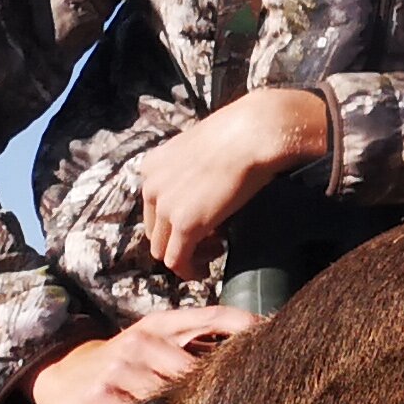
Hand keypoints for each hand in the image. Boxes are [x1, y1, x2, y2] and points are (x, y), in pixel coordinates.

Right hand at [27, 304, 259, 403]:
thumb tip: (249, 350)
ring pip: (170, 393)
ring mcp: (121, 368)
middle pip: (195, 364)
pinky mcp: (102, 397)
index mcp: (160, 324)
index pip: (211, 316)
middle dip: (219, 383)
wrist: (61, 377)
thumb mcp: (155, 342)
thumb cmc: (123, 362)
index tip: (275, 336)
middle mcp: (142, 341)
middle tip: (248, 399)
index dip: (244, 325)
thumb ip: (194, 343)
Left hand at [136, 85, 331, 277]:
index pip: (155, 206)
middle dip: (179, 241)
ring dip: (186, 256)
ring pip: (162, 249)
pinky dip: (189, 270)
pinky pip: (177, 260)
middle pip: (155, 230)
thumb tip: (208, 189)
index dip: (176, 221)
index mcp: (153, 165)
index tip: (202, 223)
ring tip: (214, 251)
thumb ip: (195, 169)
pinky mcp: (185, 224)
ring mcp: (165, 206)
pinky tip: (205, 271)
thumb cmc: (241, 132)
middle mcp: (150, 186)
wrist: (253, 133)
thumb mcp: (204, 148)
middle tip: (211, 241)